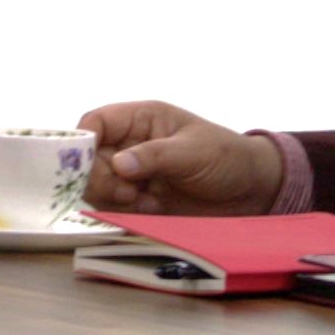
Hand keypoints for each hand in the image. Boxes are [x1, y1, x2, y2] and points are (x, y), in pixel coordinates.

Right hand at [79, 104, 279, 216]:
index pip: (97, 122)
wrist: (252, 192)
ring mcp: (134, 174)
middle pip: (90, 159)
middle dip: (100, 177)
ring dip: (112, 198)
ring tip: (143, 201)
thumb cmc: (226, 157)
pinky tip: (152, 210)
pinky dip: (126, 213)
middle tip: (126, 191)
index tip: (85, 164)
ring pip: (98, 186)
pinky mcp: (141, 201)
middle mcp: (132, 145)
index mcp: (141, 120)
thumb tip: (119, 165)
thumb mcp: (192, 152)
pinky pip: (115, 208)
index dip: (83, 141)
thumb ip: (155, 156)